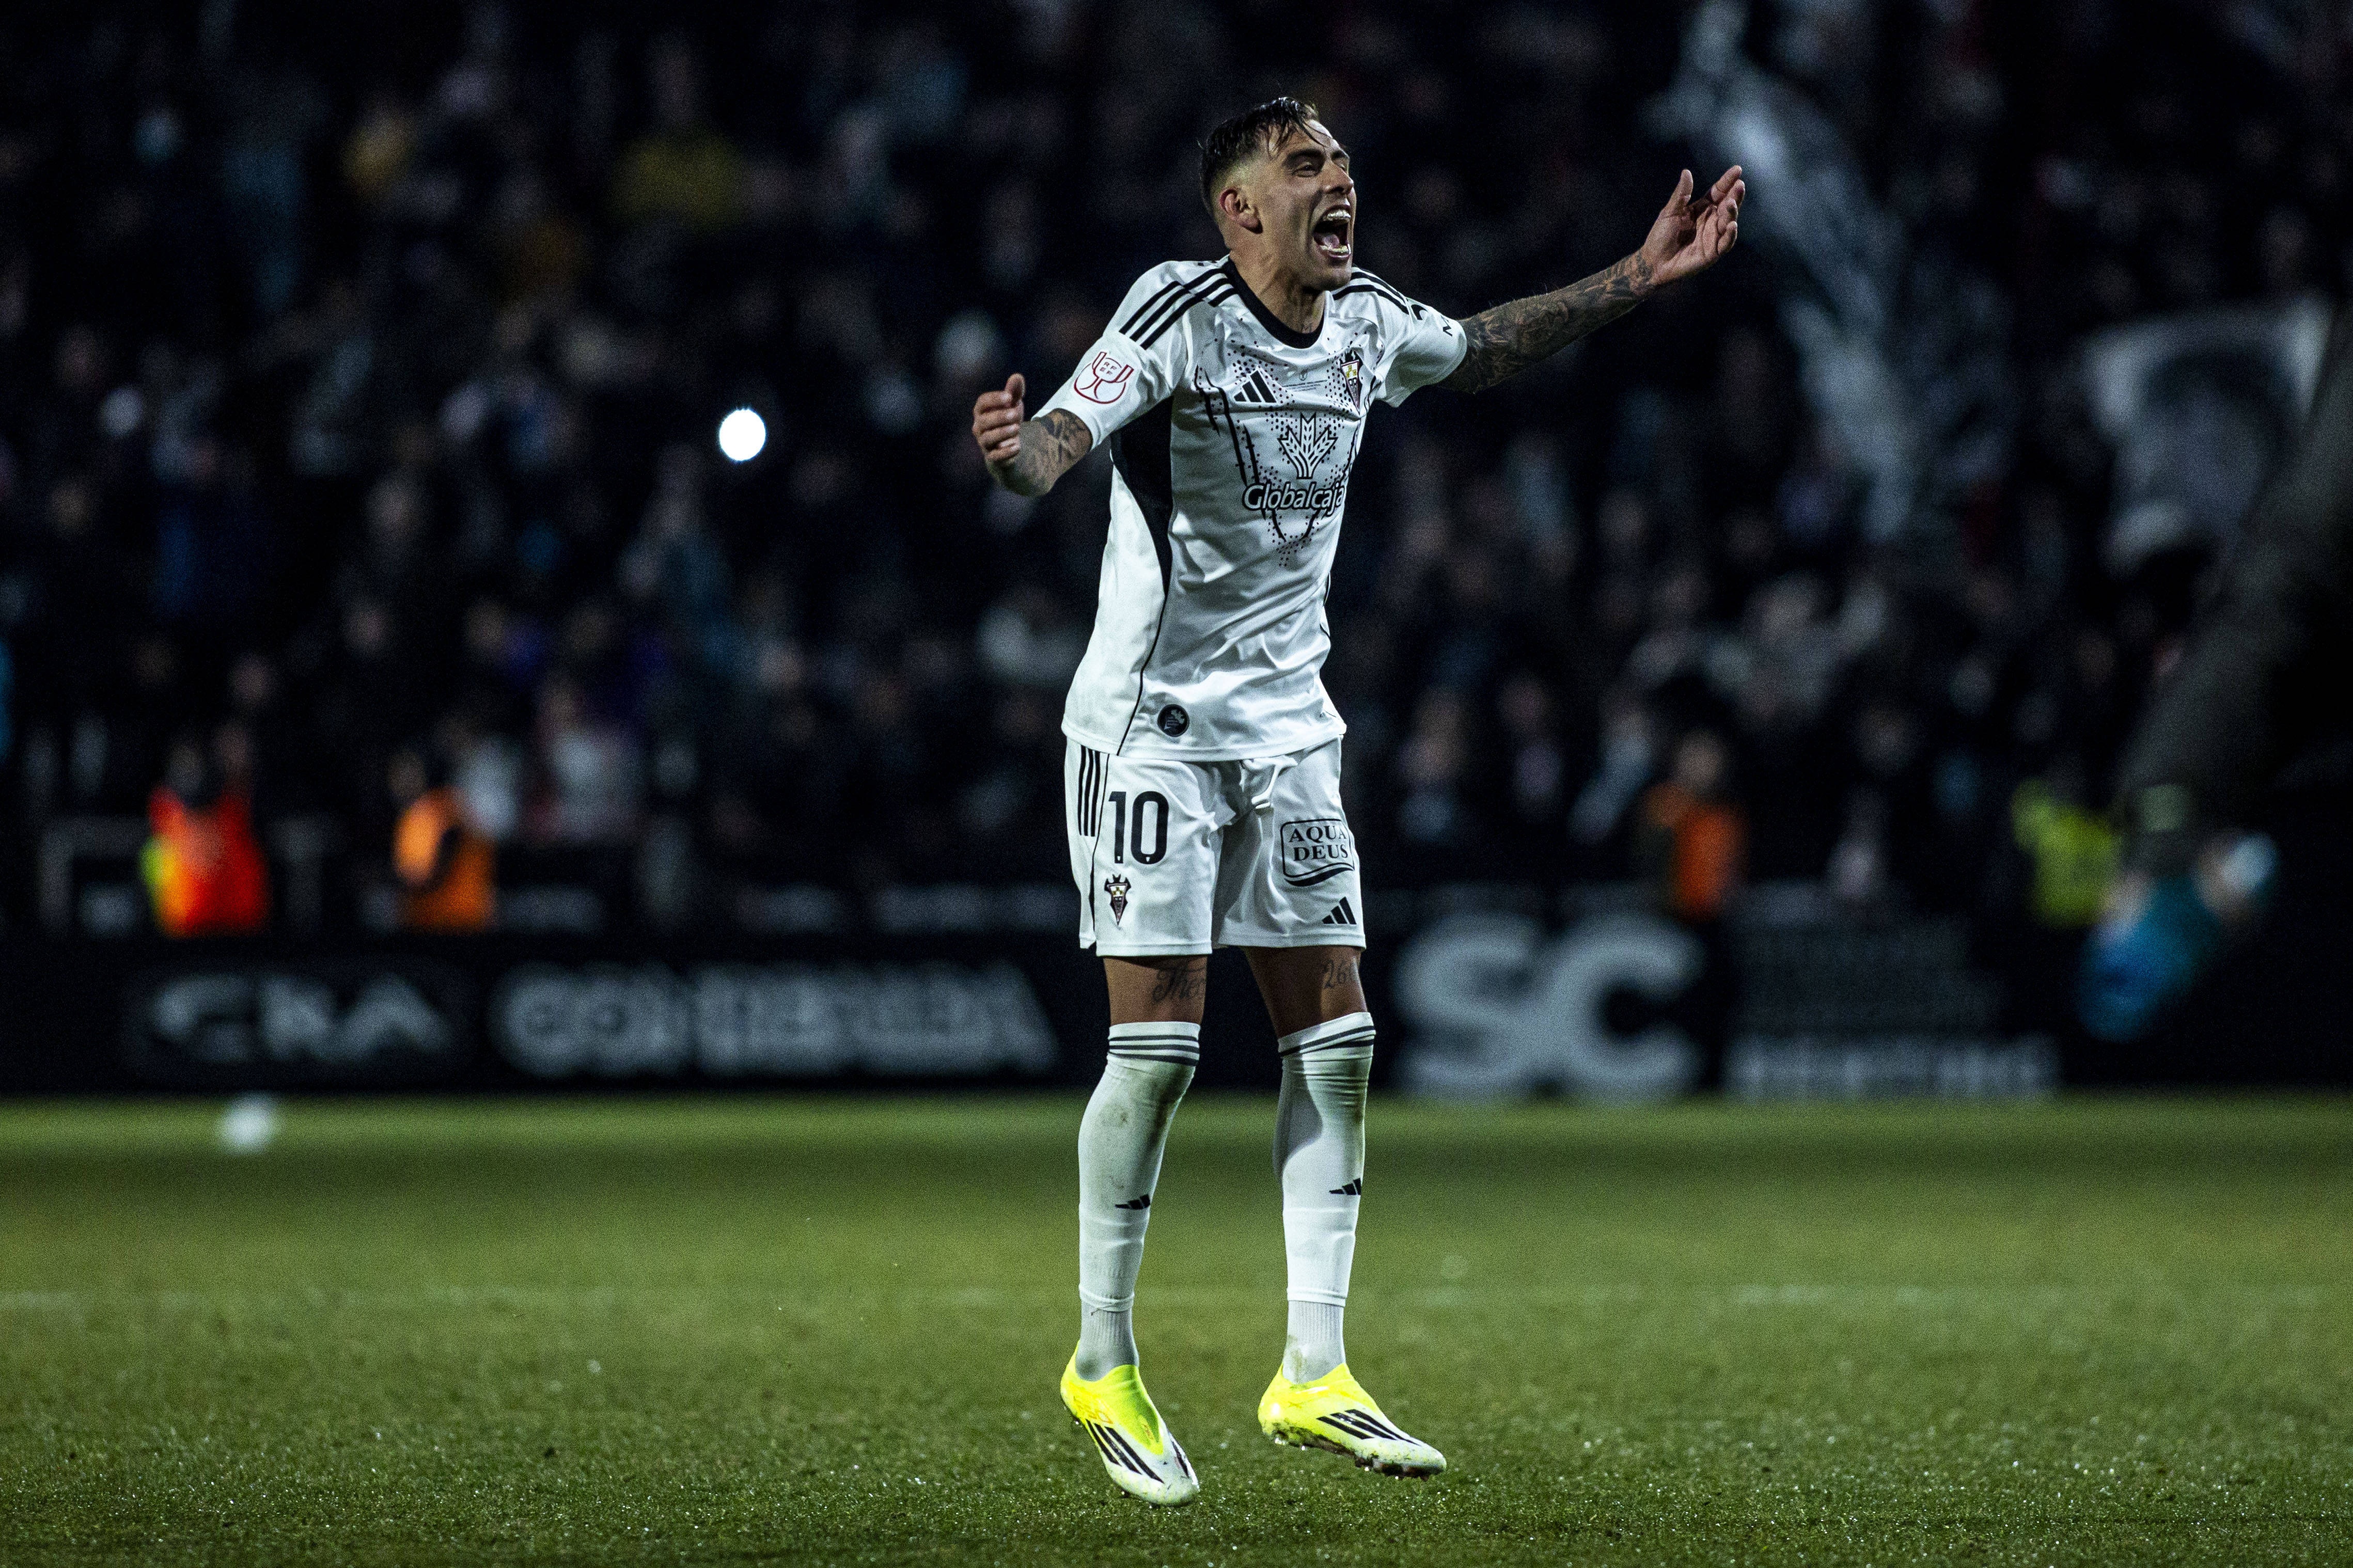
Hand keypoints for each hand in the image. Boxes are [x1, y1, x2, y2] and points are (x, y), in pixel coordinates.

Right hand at [972, 373, 1025, 470]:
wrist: (1008, 446)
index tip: (1009, 397)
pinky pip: (995, 456)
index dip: (994, 399)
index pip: (982, 403)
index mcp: (982, 412)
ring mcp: (984, 443)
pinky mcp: (992, 457)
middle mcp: (979, 427)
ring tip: (1017, 428)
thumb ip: (1014, 392)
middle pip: (983, 421)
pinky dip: (1006, 452)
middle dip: (999, 417)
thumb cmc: (1008, 421)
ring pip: (987, 438)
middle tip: (1015, 413)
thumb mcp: (1013, 405)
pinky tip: (1017, 447)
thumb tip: (1017, 376)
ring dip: (1002, 433)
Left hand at [1635, 166, 1743, 291]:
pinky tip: (1732, 225)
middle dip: (1735, 195)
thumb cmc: (1660, 236)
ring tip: (1731, 204)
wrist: (1653, 263)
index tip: (1737, 170)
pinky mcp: (1713, 253)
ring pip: (1728, 222)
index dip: (1727, 182)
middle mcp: (1711, 221)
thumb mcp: (1669, 212)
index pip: (1718, 192)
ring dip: (1732, 213)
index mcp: (1702, 209)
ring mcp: (1713, 236)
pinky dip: (1730, 235)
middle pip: (1727, 205)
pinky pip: (1725, 243)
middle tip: (1740, 185)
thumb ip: (1681, 195)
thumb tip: (1686, 172)